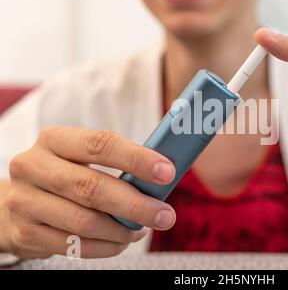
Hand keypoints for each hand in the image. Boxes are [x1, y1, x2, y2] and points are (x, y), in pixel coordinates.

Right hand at [0, 127, 175, 258]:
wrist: (21, 199)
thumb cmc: (66, 173)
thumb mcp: (82, 158)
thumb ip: (117, 163)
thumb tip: (164, 177)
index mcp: (54, 139)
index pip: (100, 144)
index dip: (137, 159)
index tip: (167, 172)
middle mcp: (34, 166)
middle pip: (92, 187)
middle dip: (136, 204)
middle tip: (165, 215)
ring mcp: (25, 201)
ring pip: (85, 222)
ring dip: (122, 230)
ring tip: (141, 230)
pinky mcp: (26, 232)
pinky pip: (75, 246)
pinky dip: (106, 247)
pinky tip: (121, 242)